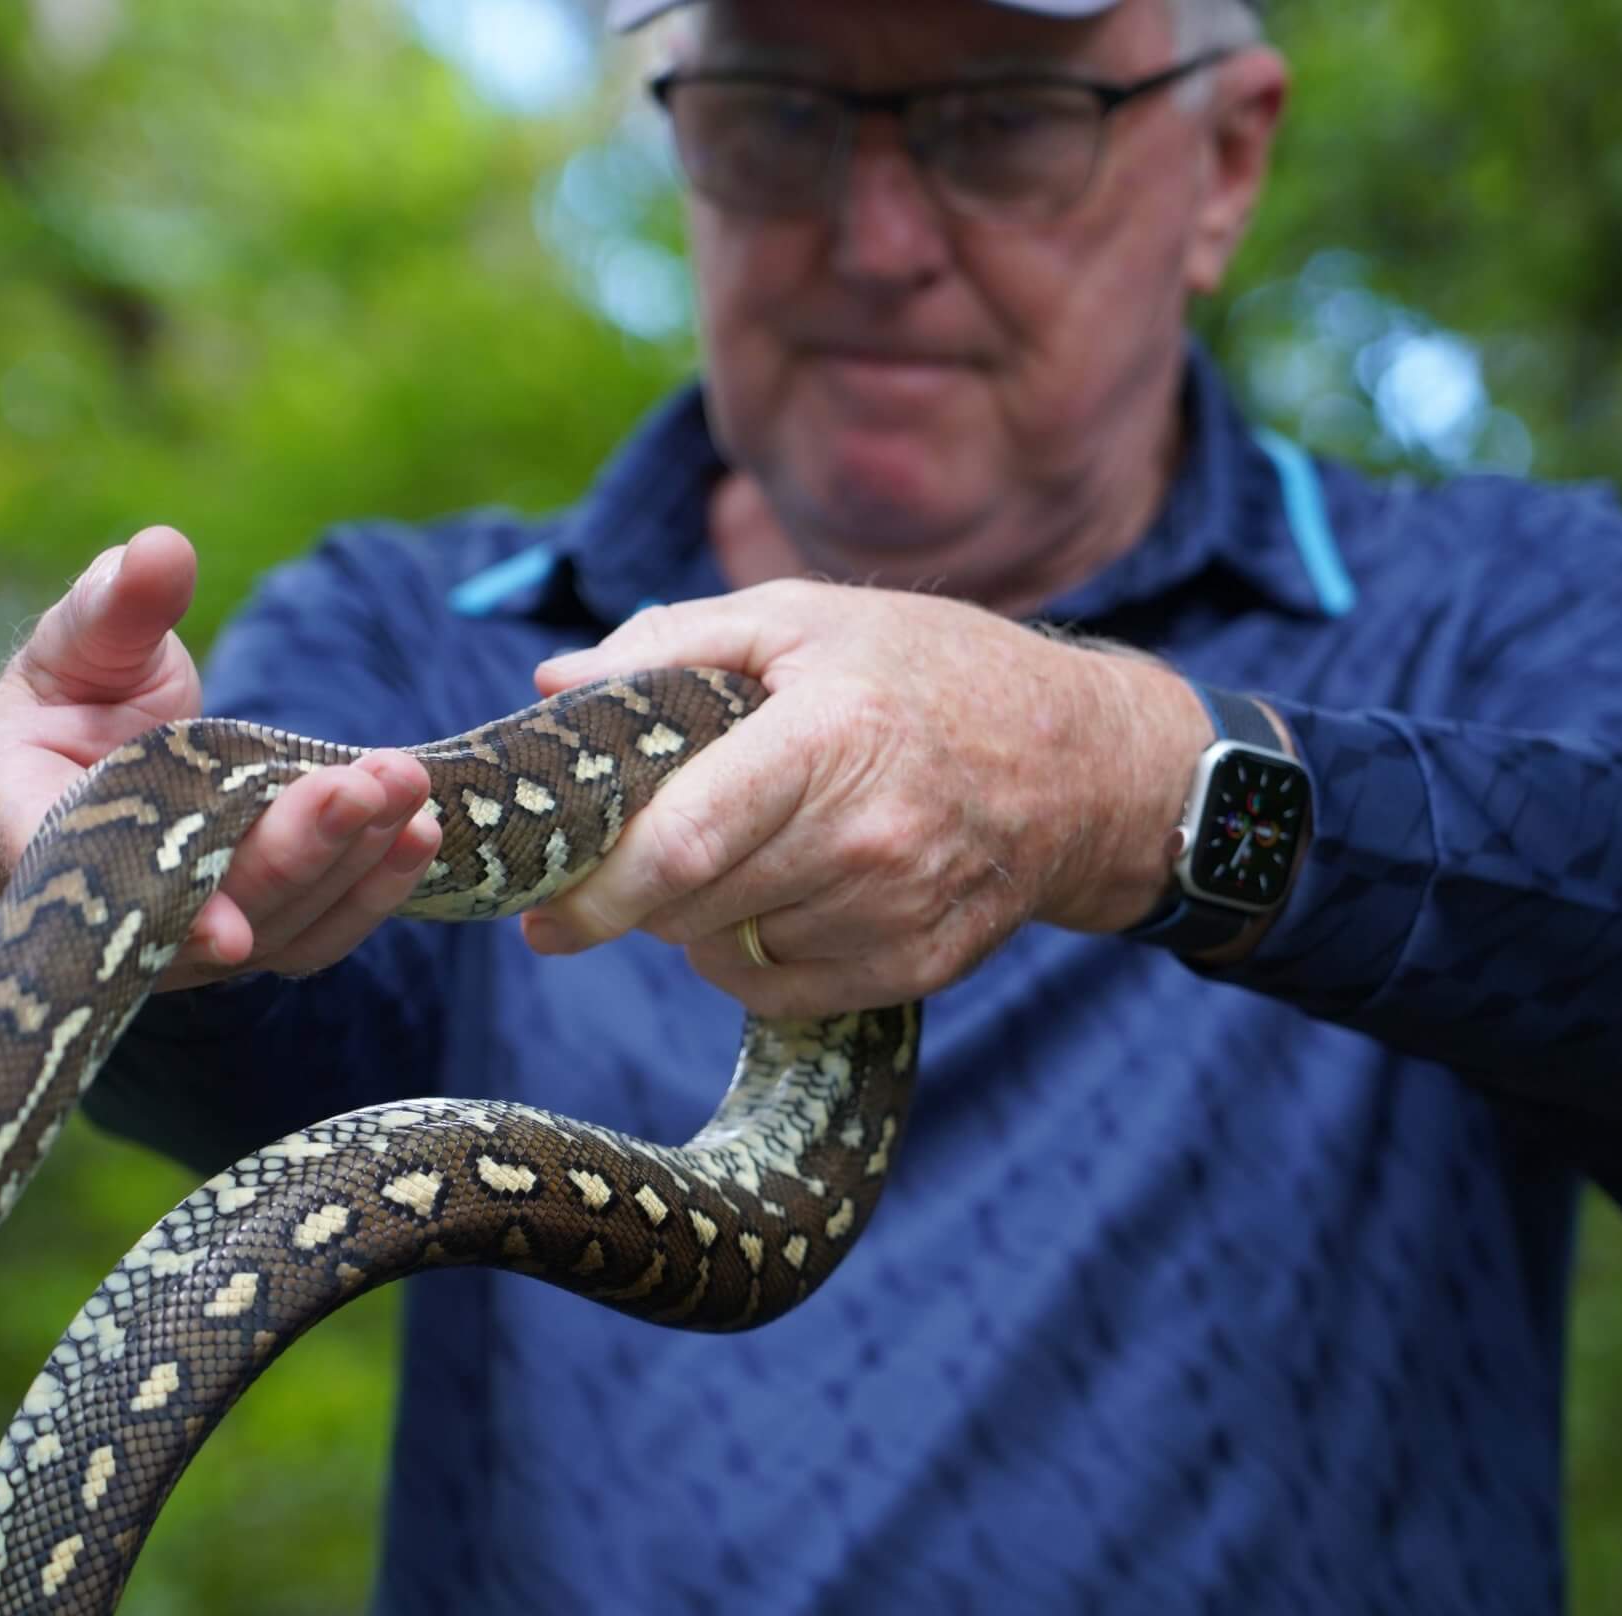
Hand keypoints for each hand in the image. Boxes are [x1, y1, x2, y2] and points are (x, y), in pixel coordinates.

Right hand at [0, 526, 440, 991]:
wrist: (112, 746)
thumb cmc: (78, 688)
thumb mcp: (85, 637)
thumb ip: (116, 606)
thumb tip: (159, 551)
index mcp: (15, 821)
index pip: (77, 882)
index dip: (155, 915)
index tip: (227, 931)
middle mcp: (104, 906)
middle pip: (205, 911)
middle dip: (291, 853)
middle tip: (361, 786)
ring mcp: (184, 938)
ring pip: (275, 926)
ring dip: (348, 863)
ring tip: (405, 787)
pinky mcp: (253, 934)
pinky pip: (318, 931)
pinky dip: (373, 887)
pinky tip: (419, 833)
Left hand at [523, 581, 1209, 1016]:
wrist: (1081, 761)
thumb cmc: (927, 671)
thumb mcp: (804, 619)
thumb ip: (674, 644)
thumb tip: (558, 684)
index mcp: (829, 737)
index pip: (681, 846)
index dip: (597, 890)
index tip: (540, 911)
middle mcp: (869, 836)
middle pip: (692, 909)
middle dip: (639, 893)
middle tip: (635, 856)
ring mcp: (900, 911)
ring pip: (729, 952)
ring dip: (701, 918)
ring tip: (742, 851)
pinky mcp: (921, 966)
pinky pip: (783, 990)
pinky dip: (752, 956)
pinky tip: (780, 898)